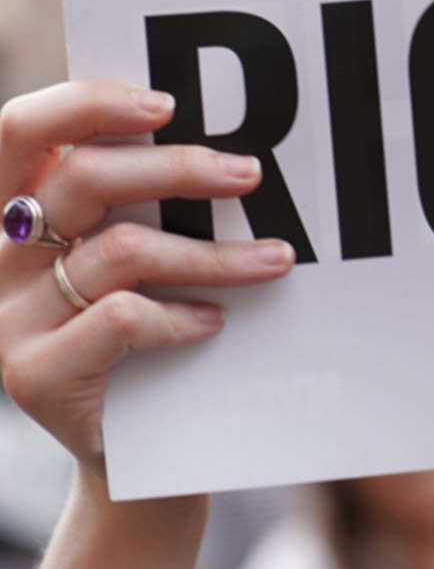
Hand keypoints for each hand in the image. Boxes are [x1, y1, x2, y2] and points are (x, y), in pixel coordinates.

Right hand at [0, 80, 293, 478]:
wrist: (133, 465)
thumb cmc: (145, 343)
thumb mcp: (134, 263)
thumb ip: (136, 205)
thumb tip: (217, 140)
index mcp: (13, 213)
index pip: (20, 128)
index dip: (87, 103)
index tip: (167, 104)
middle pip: (79, 177)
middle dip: (177, 167)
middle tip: (248, 174)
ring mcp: (8, 319)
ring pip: (120, 251)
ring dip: (212, 252)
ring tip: (272, 259)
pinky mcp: (33, 375)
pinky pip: (123, 318)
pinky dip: (182, 315)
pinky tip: (215, 323)